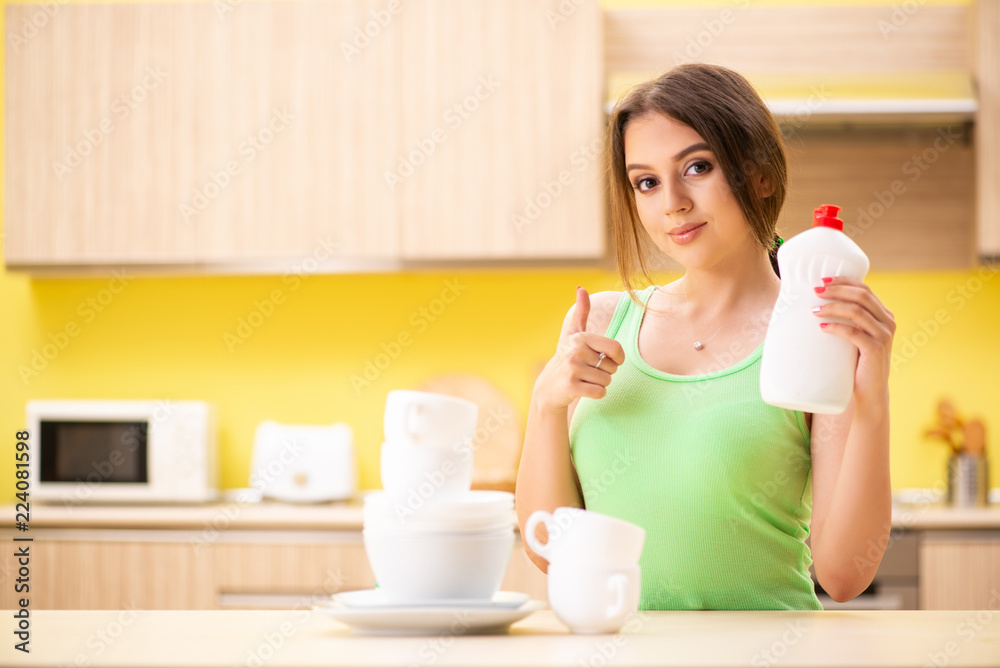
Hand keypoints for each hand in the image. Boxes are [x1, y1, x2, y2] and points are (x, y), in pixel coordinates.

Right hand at [534, 287, 624, 411]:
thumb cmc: (567, 357)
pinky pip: (600, 393)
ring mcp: (572, 369)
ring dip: (600, 384)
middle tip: (589, 371)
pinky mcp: (571, 386)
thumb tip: (581, 288)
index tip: (609, 360)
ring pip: (607, 381)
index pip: (616, 348)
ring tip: (585, 379)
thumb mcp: (573, 334)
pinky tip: (584, 389)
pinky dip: (597, 394)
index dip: (618, 358)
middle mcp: (576, 351)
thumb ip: (581, 312)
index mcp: (581, 338)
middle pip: (612, 367)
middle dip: (605, 372)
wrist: (549, 386)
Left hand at [812, 277, 895, 411]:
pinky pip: (853, 332)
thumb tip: (819, 304)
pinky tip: (822, 327)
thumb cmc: (858, 362)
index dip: (844, 282)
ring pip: (856, 311)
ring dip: (832, 307)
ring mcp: (884, 335)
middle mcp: (888, 322)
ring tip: (814, 310)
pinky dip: (835, 327)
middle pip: (861, 296)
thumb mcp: (856, 336)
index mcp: (884, 315)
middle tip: (815, 291)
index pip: (865, 290)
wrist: (869, 391)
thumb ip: (849, 321)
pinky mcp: (875, 349)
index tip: (823, 281)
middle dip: (836, 290)